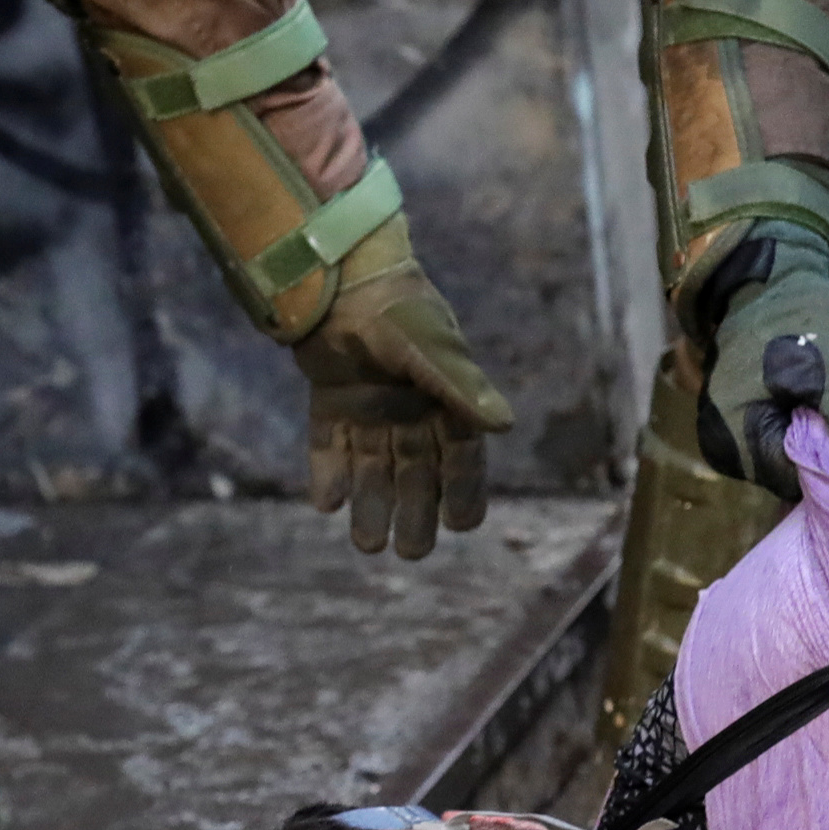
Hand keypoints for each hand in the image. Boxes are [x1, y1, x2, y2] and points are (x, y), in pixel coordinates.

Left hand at [291, 233, 510, 560]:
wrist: (340, 277)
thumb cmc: (397, 309)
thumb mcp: (432, 349)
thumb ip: (460, 387)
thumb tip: (502, 425)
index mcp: (445, 400)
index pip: (460, 458)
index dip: (462, 492)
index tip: (461, 525)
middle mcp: (410, 411)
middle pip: (416, 475)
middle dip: (414, 514)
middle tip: (410, 552)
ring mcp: (370, 409)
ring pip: (374, 469)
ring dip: (371, 505)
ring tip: (367, 545)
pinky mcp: (332, 403)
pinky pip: (332, 447)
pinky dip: (329, 475)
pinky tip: (326, 504)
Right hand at [693, 237, 828, 497]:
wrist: (768, 274)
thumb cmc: (799, 321)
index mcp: (735, 442)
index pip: (796, 482)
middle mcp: (724, 447)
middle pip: (790, 472)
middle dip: (828, 449)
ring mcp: (728, 430)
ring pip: (789, 453)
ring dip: (820, 433)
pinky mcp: (740, 413)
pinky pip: (782, 432)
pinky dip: (808, 419)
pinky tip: (822, 392)